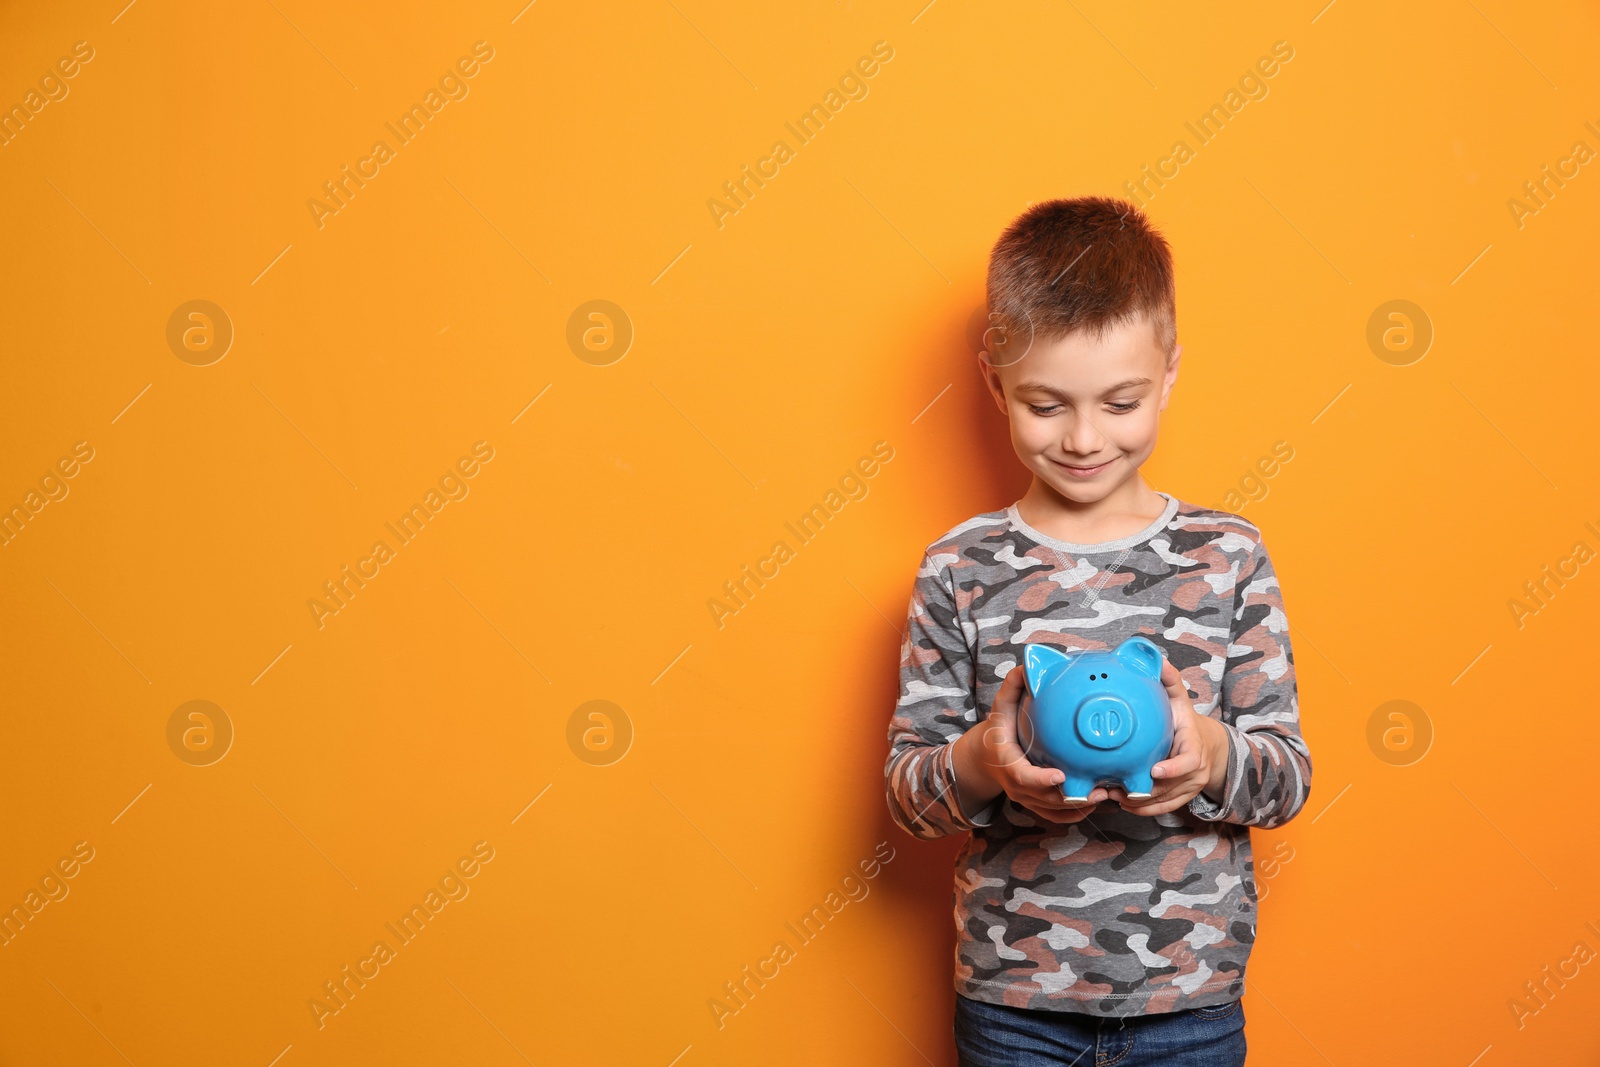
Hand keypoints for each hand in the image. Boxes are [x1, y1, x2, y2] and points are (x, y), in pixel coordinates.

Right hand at [952, 667, 1113, 824]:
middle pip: (1045, 800)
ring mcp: (1026, 799)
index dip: (1042, 779)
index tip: (1062, 775)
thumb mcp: (1000, 706)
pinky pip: (1057, 817)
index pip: (1023, 776)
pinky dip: (1077, 814)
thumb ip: (1013, 686)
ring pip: (1054, 811)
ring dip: (1081, 808)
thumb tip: (1028, 664)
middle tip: (1101, 791)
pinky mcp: (1036, 805)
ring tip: (1107, 796)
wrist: (984, 759)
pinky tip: (1098, 803)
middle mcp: (1016, 786)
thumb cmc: (998, 730)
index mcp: (1007, 763)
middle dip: (1073, 800)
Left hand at [1104, 658, 1227, 816]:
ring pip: (1163, 803)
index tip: (1154, 771)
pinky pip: (1162, 809)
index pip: (1188, 762)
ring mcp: (1189, 788)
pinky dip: (1141, 810)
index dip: (1173, 769)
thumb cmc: (1186, 721)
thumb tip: (1155, 658)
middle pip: (1170, 789)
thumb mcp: (1181, 699)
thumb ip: (1170, 680)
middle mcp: (1196, 772)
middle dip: (1143, 791)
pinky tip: (1120, 803)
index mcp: (1194, 747)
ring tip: (1111, 796)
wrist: (1208, 746)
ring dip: (1137, 803)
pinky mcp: (1181, 798)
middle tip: (1114, 788)